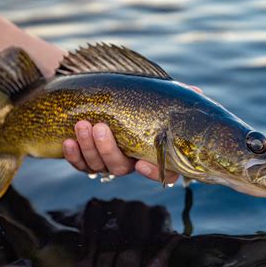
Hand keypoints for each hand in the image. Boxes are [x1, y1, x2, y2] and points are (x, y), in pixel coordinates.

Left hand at [62, 85, 201, 183]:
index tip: (141, 162)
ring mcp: (106, 160)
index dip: (153, 172)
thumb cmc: (133, 96)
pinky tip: (68, 141)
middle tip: (100, 127)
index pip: (161, 172)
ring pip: (98, 166)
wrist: (98, 95)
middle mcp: (129, 160)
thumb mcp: (153, 94)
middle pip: (120, 167)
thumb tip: (197, 94)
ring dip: (88, 147)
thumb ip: (173, 96)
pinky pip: (80, 165)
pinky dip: (73, 156)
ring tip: (82, 124)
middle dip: (108, 149)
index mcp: (149, 150)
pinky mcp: (86, 159)